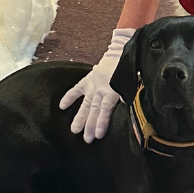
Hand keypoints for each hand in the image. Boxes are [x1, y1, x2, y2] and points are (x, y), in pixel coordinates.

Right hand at [60, 28, 134, 142]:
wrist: (121, 53)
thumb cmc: (128, 70)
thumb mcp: (132, 82)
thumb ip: (127, 94)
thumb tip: (125, 103)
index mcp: (112, 91)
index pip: (106, 109)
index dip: (102, 122)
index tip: (98, 135)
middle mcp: (101, 89)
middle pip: (94, 110)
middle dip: (90, 125)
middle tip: (87, 139)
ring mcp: (93, 85)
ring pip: (86, 104)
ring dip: (80, 117)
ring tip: (74, 130)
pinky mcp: (88, 80)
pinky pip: (77, 89)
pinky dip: (69, 96)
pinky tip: (61, 106)